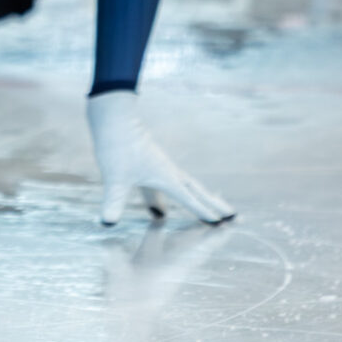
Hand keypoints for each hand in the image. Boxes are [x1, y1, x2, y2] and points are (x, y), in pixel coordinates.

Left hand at [87, 90, 234, 225]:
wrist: (112, 118)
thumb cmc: (116, 146)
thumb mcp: (115, 178)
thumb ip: (114, 202)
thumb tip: (107, 223)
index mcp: (166, 177)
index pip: (190, 199)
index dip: (204, 212)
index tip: (221, 223)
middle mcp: (167, 172)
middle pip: (196, 191)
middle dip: (214, 204)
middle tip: (233, 216)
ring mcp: (158, 166)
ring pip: (184, 187)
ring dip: (197, 199)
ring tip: (209, 210)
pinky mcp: (147, 163)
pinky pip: (164, 186)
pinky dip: (167, 199)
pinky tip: (157, 209)